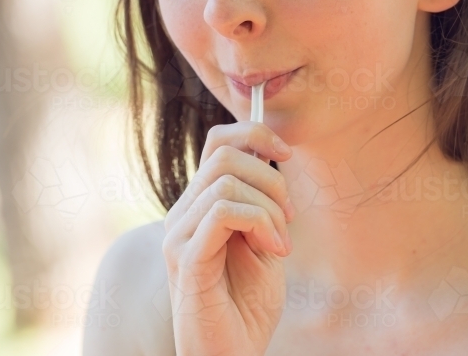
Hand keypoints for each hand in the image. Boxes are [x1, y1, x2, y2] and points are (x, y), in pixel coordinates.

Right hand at [162, 121, 295, 355]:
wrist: (233, 355)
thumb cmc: (247, 305)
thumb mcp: (264, 241)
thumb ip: (262, 202)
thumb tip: (272, 155)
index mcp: (200, 206)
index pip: (217, 142)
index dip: (254, 133)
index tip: (287, 154)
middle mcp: (183, 214)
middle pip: (224, 155)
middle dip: (271, 178)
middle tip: (288, 218)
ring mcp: (179, 236)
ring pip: (225, 183)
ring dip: (269, 208)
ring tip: (281, 244)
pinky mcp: (185, 259)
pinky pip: (224, 213)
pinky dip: (260, 223)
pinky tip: (274, 250)